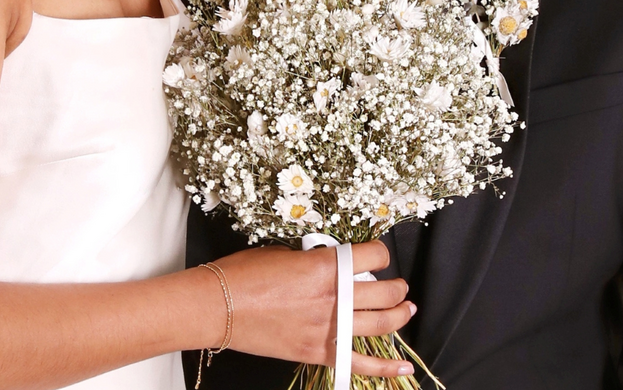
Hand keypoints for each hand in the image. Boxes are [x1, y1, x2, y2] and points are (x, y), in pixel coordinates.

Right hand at [210, 241, 415, 377]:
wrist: (216, 306)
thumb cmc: (241, 275)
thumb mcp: (283, 253)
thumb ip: (314, 260)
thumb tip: (330, 265)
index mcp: (325, 266)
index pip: (373, 256)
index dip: (380, 254)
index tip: (377, 257)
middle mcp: (333, 297)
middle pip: (385, 291)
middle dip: (397, 287)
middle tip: (398, 287)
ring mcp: (328, 327)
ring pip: (382, 323)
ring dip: (400, 315)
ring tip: (406, 310)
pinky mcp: (317, 351)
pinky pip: (360, 363)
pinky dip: (386, 368)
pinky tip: (404, 368)